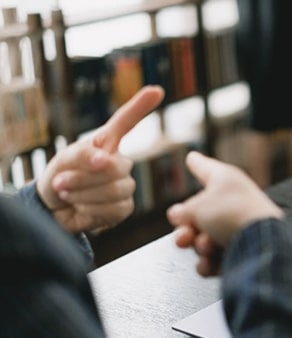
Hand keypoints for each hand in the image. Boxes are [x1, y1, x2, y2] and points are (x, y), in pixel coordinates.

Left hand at [36, 86, 164, 232]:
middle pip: (116, 167)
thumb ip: (82, 154)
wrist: (52, 210)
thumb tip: (104, 159)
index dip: (140, 107)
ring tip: (67, 195)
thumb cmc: (58, 178)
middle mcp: (120, 163)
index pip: (125, 122)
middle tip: (61, 182)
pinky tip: (81, 208)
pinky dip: (90, 210)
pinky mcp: (124, 207)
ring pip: (115, 190)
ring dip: (83, 195)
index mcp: (106, 144)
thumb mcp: (63, 160)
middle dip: (84, 178)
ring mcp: (124, 185)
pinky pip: (113, 208)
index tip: (156, 90)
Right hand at [167, 151, 283, 275]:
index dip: (196, 163)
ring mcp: (238, 225)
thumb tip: (178, 214)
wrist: (261, 244)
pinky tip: (209, 263)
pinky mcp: (243, 249)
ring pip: (205, 238)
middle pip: (200, 213)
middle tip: (184, 236)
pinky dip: (210, 262)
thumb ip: (184, 210)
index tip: (192, 158)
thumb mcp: (197, 207)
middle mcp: (233, 200)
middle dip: (187, 228)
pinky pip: (216, 257)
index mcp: (225, 180)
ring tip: (206, 246)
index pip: (206, 168)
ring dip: (200, 246)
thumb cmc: (232, 214)